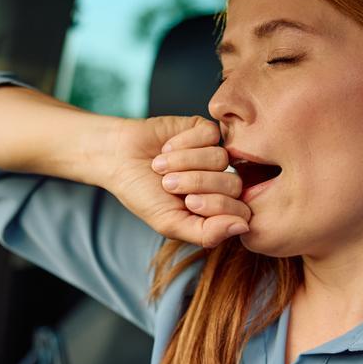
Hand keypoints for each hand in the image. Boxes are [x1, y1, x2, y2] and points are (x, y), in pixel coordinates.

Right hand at [106, 116, 250, 247]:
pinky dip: (184, 142)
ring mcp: (214, 154)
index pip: (241, 211)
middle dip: (197, 183)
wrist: (119, 159)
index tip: (188, 202)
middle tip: (168, 184)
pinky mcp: (205, 130)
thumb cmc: (143, 194)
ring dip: (184, 162)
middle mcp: (220, 181)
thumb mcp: (170, 222)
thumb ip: (207, 233)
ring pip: (221, 158)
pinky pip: (210, 135)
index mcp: (216, 209)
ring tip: (160, 165)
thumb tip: (244, 227)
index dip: (217, 206)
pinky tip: (166, 147)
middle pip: (234, 184)